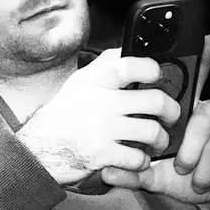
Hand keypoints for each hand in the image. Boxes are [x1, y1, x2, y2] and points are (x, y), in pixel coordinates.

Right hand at [17, 48, 180, 184]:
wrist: (38, 147)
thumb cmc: (65, 113)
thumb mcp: (80, 82)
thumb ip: (105, 65)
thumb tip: (131, 49)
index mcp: (95, 81)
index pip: (129, 65)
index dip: (151, 69)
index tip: (157, 76)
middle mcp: (99, 102)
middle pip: (154, 101)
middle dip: (171, 111)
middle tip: (171, 116)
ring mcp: (101, 129)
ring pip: (152, 131)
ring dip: (160, 139)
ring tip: (157, 141)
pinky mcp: (101, 155)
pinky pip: (137, 158)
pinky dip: (142, 161)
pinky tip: (137, 158)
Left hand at [101, 35, 209, 207]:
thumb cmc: (181, 177)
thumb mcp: (152, 176)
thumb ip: (131, 174)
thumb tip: (107, 173)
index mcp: (183, 112)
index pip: (190, 81)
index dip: (201, 59)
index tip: (208, 40)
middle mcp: (206, 109)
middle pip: (199, 119)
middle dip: (189, 150)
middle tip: (181, 166)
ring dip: (204, 168)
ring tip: (195, 179)